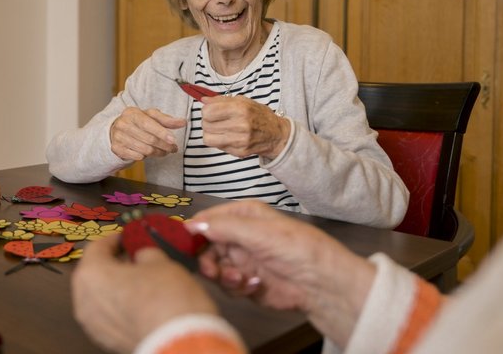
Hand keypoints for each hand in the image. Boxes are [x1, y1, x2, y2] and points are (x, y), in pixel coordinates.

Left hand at [72, 233, 217, 353]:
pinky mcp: (105, 340)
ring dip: (115, 285)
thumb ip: (144, 253)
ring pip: (99, 295)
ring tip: (140, 279)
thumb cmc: (166, 297)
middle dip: (112, 263)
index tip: (127, 237)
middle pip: (94, 273)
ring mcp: (92, 324)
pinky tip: (140, 301)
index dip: (114, 239)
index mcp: (91, 274)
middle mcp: (84, 300)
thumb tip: (142, 255)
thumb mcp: (159, 260)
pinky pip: (108, 314)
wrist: (178, 341)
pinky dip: (119, 305)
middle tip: (133, 256)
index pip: (97, 247)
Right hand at [110, 107, 185, 160]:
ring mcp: (118, 137)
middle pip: (148, 139)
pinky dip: (145, 156)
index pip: (148, 124)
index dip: (161, 132)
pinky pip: (136, 156)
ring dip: (158, 153)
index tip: (173, 140)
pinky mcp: (116, 148)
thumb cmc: (139, 122)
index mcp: (132, 113)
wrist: (117, 129)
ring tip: (165, 151)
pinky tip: (149, 153)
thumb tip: (183, 122)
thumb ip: (167, 120)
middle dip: (164, 146)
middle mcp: (123, 124)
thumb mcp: (151, 117)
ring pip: (144, 150)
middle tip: (173, 148)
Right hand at [187, 200, 374, 347]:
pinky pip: (228, 286)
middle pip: (206, 247)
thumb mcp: (258, 232)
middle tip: (212, 270)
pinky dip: (238, 287)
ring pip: (215, 268)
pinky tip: (255, 285)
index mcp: (244, 215)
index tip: (181, 242)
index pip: (208, 219)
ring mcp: (243, 260)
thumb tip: (192, 224)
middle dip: (207, 260)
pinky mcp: (247, 282)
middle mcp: (241, 236)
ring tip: (240, 279)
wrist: (322, 284)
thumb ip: (223, 228)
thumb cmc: (299, 249)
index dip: (193, 231)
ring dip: (224, 276)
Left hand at [200, 95, 290, 158]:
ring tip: (218, 128)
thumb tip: (203, 100)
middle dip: (207, 121)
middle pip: (206, 125)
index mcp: (241, 109)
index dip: (206, 110)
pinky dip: (219, 141)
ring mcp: (240, 141)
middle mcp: (240, 125)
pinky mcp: (239, 152)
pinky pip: (218, 147)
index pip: (208, 112)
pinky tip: (228, 136)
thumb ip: (221, 100)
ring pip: (207, 138)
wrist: (276, 134)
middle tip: (214, 119)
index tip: (210, 110)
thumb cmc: (259, 115)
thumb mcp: (243, 101)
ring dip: (210, 133)